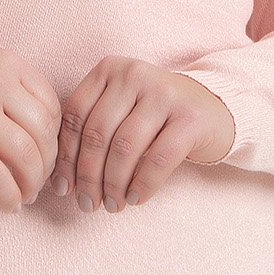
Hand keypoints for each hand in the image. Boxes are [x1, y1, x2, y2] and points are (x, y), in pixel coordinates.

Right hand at [0, 49, 61, 212]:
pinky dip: (9, 197)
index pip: (52, 108)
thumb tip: (48, 146)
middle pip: (44, 134)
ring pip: (27, 157)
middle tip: (37, 184)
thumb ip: (14, 97)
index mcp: (6, 63)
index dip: (54, 140)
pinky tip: (6, 204)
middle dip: (46, 167)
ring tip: (24, 194)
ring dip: (31, 184)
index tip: (44, 157)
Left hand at [51, 57, 235, 211]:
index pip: (75, 116)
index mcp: (109, 69)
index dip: (65, 157)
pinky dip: (143, 184)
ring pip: (125, 148)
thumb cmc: (154, 117)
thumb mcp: (120, 111)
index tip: (63, 189)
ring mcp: (165, 93)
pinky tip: (136, 198)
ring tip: (113, 205)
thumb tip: (61, 183)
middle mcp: (134, 74)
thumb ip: (91, 132)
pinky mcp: (191, 117)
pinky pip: (158, 158)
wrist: (213, 107)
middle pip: (98, 133)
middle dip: (88, 176)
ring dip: (114, 184)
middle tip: (88, 205)